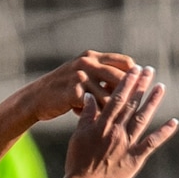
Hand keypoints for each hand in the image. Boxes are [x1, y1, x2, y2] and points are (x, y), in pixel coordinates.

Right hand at [24, 50, 138, 122]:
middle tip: (138, 108)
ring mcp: (80, 76)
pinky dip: (98, 115)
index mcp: (92, 57)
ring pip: (109, 96)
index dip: (136, 76)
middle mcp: (87, 63)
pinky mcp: (74, 92)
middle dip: (131, 94)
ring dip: (114, 110)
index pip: (125, 62)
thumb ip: (102, 73)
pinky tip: (96, 120)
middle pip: (121, 78)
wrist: (36, 98)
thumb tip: (130, 81)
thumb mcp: (81, 73)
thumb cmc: (63, 88)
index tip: (143, 89)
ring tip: (118, 120)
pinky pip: (95, 107)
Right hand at [65, 65, 178, 177]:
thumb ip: (86, 115)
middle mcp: (117, 131)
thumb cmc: (78, 161)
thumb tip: (90, 96)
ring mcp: (128, 144)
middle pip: (131, 104)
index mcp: (102, 125)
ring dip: (153, 102)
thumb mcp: (78, 135)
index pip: (116, 98)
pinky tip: (174, 122)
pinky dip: (164, 133)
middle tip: (149, 70)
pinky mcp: (136, 158)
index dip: (126, 83)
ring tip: (161, 87)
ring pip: (143, 118)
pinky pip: (152, 143)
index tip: (133, 69)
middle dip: (141, 85)